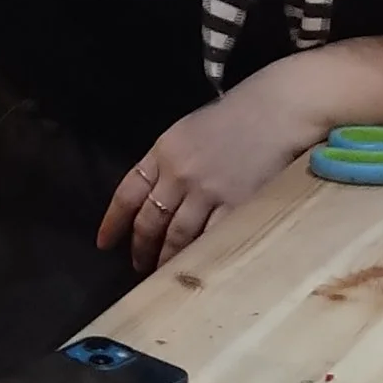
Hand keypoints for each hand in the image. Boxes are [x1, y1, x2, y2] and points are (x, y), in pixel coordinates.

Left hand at [99, 76, 318, 270]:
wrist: (277, 110)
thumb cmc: (235, 117)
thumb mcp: (187, 131)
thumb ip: (166, 163)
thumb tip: (153, 199)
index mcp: (163, 151)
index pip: (127, 193)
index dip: (113, 222)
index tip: (104, 243)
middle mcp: (179, 173)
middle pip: (150, 221)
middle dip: (141, 247)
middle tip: (138, 266)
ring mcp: (207, 191)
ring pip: (177, 236)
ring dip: (166, 258)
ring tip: (162, 271)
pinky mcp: (236, 204)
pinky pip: (210, 238)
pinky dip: (199, 255)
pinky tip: (194, 266)